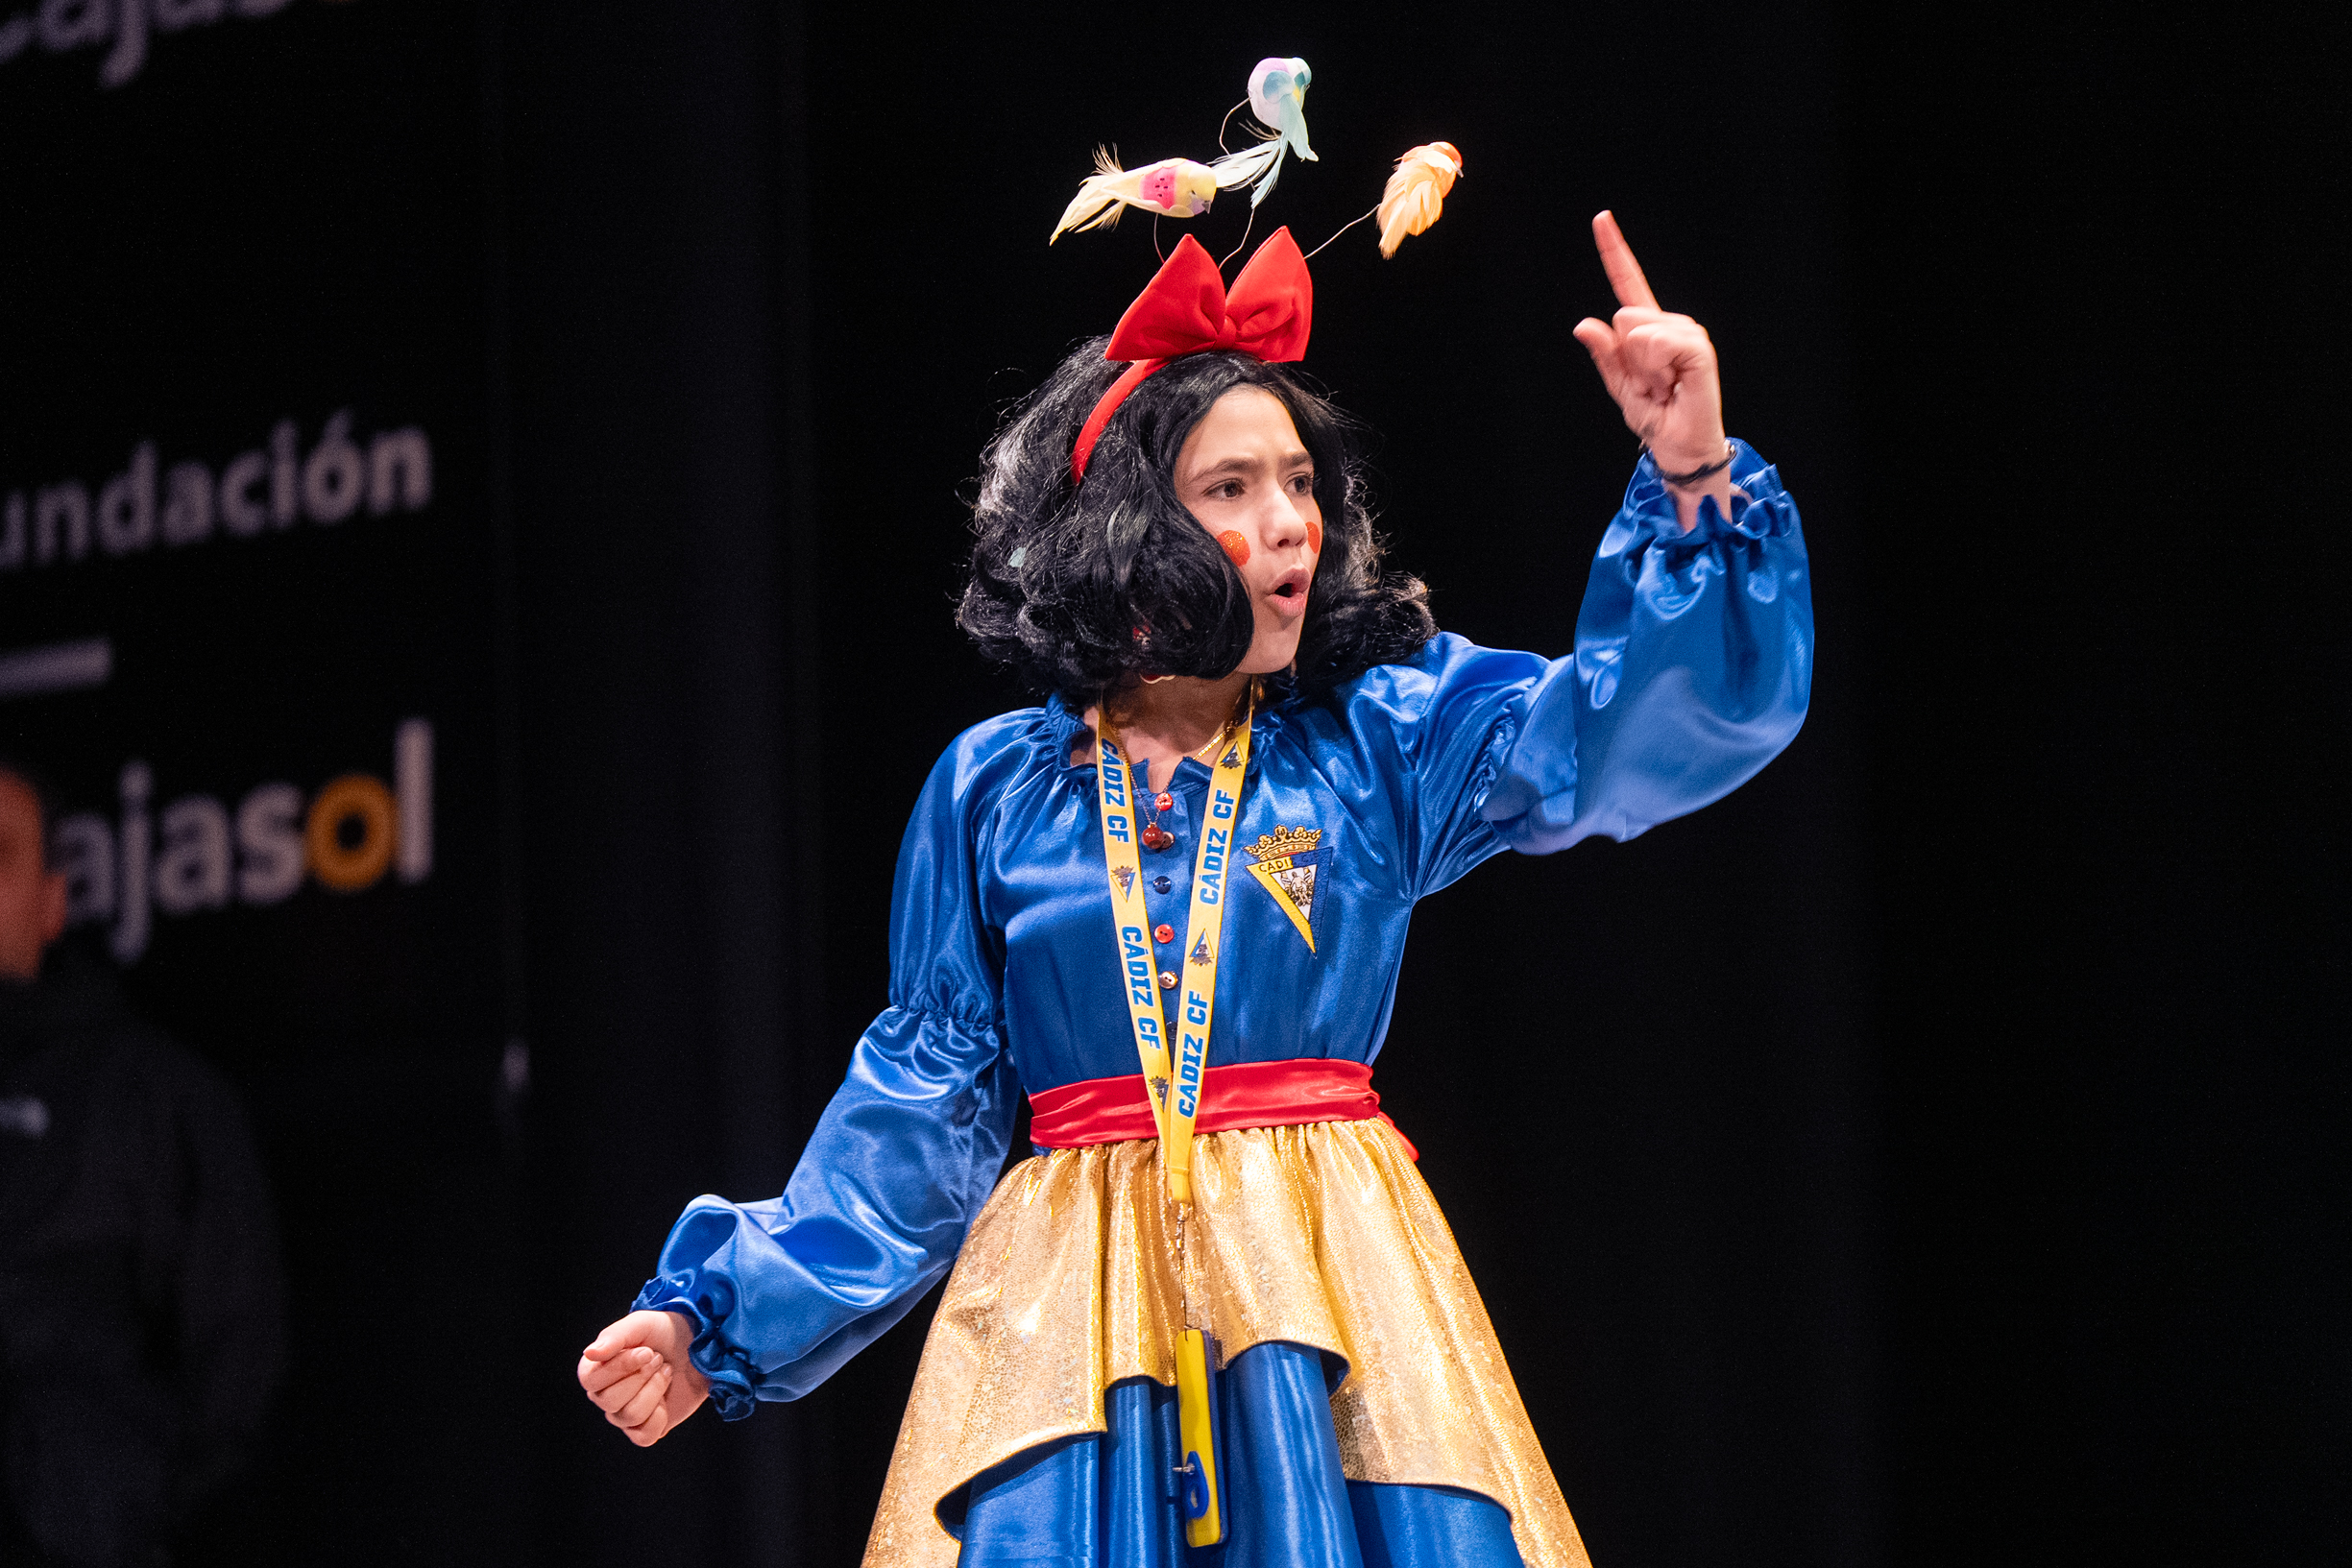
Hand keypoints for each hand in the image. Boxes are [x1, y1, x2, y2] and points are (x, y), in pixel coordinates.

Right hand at [578, 1308, 709, 1445]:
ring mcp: (624, 1415)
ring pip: (630, 1416)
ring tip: (665, 1372)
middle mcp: (605, 1395)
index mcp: (596, 1369)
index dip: (620, 1368)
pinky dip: (660, 1416)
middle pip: (609, 1401)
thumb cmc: (665, 1333)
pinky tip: (666, 1397)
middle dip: (642, 1376)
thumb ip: (613, 1336)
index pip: (590, 1381)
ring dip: (655, 1389)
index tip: (646, 1351)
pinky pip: (644, 1436)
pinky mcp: (645, 1429)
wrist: (699, 1346)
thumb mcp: (641, 1324)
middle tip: (658, 1359)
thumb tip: (589, 1353)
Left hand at [1570, 211, 1731, 529]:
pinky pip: (1657, 341)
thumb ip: (1603, 355)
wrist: (1679, 447)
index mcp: (1648, 330)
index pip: (1628, 282)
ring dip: (1642, 366)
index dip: (1615, 250)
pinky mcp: (1698, 349)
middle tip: (1649, 383)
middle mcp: (1670, 324)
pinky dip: (1655, 365)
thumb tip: (1583, 323)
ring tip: (1662, 385)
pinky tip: (1671, 381)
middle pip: (1624, 314)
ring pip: (1637, 329)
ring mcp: (1687, 333)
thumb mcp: (1619, 386)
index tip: (1601, 217)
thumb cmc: (1655, 417)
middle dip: (1626, 356)